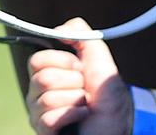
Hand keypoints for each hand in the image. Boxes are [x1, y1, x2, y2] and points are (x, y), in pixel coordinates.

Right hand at [26, 18, 131, 134]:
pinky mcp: (44, 129)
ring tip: (84, 103)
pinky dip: (72, 115)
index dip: (61, 61)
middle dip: (73, 82)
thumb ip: (80, 34)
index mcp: (48, 71)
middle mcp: (39, 91)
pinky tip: (81, 115)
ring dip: (75, 100)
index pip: (36, 60)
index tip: (78, 66)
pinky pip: (50, 119)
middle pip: (42, 79)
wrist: (118, 120)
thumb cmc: (107, 92)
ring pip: (47, 99)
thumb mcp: (98, 56)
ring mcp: (39, 111)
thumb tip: (58, 30)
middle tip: (83, 87)